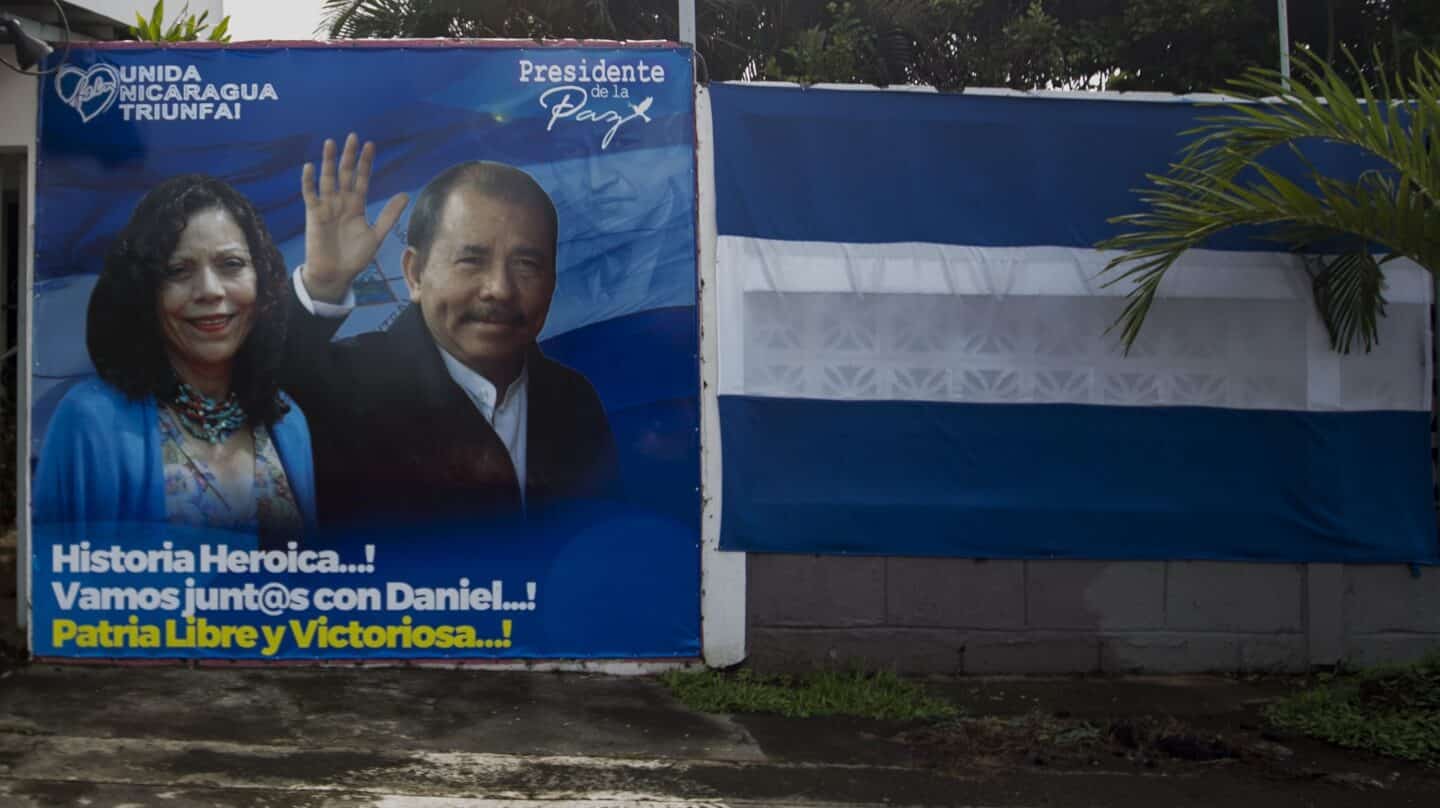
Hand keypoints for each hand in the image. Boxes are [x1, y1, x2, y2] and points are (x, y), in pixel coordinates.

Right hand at [300, 133, 408, 303]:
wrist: (336, 274)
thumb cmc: (355, 257)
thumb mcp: (376, 235)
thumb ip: (389, 215)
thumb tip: (405, 194)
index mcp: (357, 206)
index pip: (362, 179)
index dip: (366, 163)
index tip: (371, 145)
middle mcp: (341, 203)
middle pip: (345, 174)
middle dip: (349, 156)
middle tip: (353, 136)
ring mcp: (327, 207)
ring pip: (328, 179)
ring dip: (328, 162)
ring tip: (331, 143)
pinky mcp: (314, 215)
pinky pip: (310, 194)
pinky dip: (309, 181)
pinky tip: (310, 166)